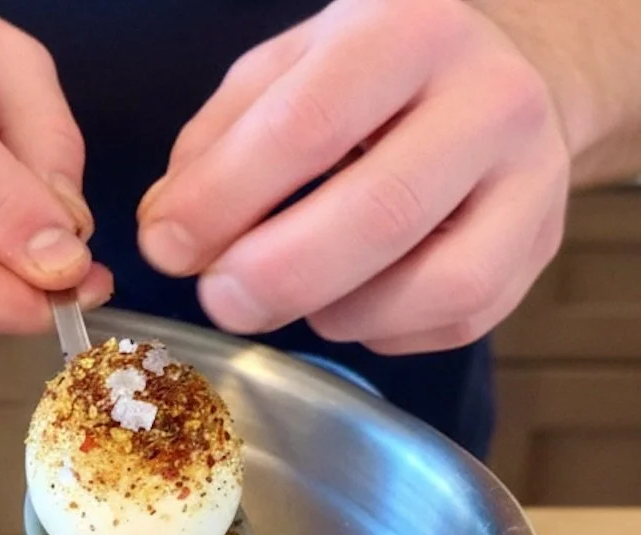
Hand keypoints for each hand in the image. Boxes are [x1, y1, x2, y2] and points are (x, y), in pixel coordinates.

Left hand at [138, 0, 569, 354]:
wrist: (500, 78)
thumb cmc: (367, 81)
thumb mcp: (281, 75)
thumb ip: (214, 146)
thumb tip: (167, 234)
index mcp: (405, 33)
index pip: (305, 125)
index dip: (223, 200)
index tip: (167, 248)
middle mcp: (487, 100)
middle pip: (379, 213)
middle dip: (277, 276)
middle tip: (220, 301)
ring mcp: (531, 180)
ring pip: (436, 285)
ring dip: (336, 311)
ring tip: (291, 295)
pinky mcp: (540, 249)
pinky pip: (457, 320)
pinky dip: (381, 329)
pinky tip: (348, 301)